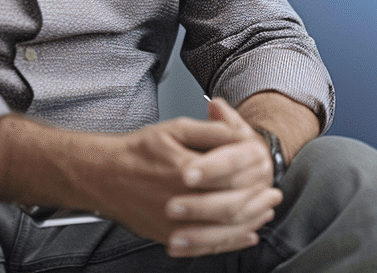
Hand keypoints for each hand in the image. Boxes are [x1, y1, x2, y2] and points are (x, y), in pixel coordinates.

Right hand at [0, 106, 279, 259]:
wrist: (103, 175)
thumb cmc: (138, 151)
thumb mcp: (176, 129)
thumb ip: (211, 131)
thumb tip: (240, 134)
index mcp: (185, 169)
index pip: (232, 172)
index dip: (254, 169)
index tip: (265, 165)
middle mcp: (179, 199)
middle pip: (232, 204)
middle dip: (258, 200)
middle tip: (273, 194)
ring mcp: (173, 223)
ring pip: (223, 229)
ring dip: (250, 222)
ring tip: (265, 213)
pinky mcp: (169, 237)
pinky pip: (206, 246)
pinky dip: (230, 242)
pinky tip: (244, 236)